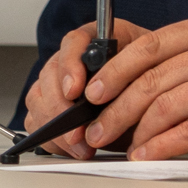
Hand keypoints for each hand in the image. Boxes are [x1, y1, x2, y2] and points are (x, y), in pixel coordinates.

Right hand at [23, 19, 149, 157]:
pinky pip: (35, 119)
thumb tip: (113, 95)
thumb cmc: (150, 81)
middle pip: (50, 73)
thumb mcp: (149, 75)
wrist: (151, 99)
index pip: (74, 42)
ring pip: (39, 98)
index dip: (70, 65)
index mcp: (99, 40)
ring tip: (80, 146)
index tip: (74, 90)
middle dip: (60, 108)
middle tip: (76, 131)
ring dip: (55, 127)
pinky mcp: (50, 105)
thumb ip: (131, 81)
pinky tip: (70, 147)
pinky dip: (50, 138)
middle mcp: (74, 57)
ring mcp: (58, 80)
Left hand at [77, 15, 187, 160]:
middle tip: (96, 127)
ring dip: (133, 131)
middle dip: (114, 107)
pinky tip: (148, 156)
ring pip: (164, 105)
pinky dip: (161, 147)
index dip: (114, 69)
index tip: (94, 90)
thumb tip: (155, 82)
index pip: (150, 45)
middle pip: (150, 78)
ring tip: (119, 147)